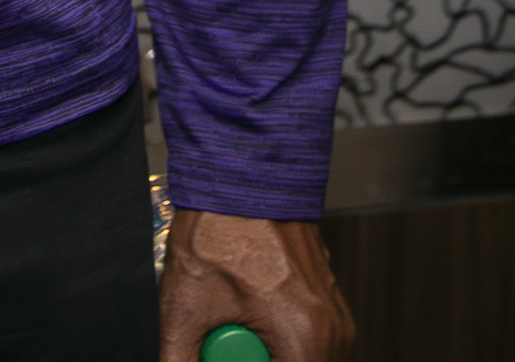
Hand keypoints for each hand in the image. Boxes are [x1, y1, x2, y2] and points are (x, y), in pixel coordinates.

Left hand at [161, 210, 351, 361]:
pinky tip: (248, 313)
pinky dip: (276, 338)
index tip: (224, 356)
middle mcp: (332, 330)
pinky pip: (303, 342)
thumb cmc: (218, 226)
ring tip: (233, 323)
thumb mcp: (184, 309)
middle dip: (254, 360)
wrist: (241, 172)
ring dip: (265, 352)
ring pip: (299, 359)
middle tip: (222, 339)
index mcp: (304, 337)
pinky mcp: (327, 302)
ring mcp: (334, 315)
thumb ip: (181, 361)